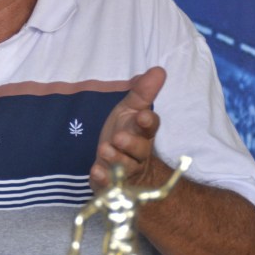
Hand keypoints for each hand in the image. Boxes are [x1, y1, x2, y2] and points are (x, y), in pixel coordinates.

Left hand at [90, 67, 164, 190]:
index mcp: (142, 133)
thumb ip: (142, 92)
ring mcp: (125, 170)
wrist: (116, 167)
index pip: (150, 127)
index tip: (143, 116)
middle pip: (140, 150)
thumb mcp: (130, 110)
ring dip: (116, 159)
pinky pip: (110, 184)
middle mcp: (137, 153)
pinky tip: (96, 172)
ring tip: (105, 150)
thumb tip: (159, 70)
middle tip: (119, 137)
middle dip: (131, 143)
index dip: (148, 122)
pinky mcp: (112, 184)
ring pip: (125, 167)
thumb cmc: (125, 134)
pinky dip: (103, 179)